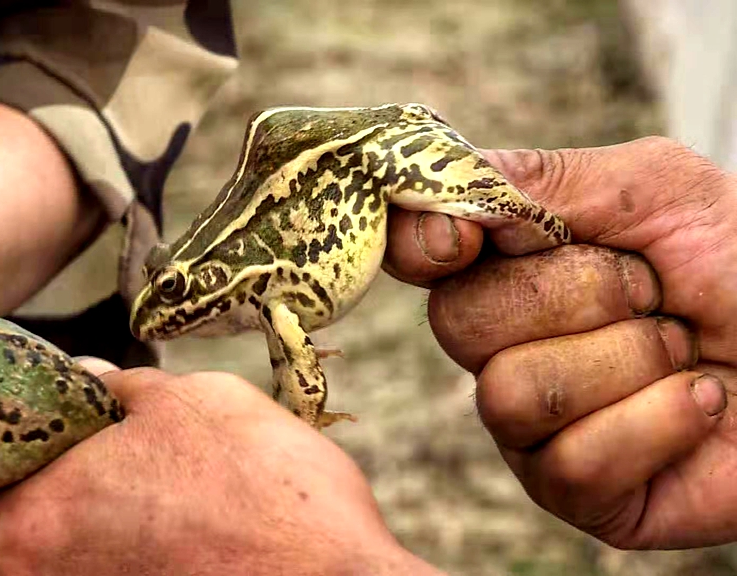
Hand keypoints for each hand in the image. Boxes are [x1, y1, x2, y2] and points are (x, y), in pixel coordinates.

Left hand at [0, 363, 442, 575]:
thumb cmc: (262, 492)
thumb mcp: (190, 402)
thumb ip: (119, 388)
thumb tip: (83, 377)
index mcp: (26, 518)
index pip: (10, 455)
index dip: (59, 426)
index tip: (100, 420)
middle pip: (41, 508)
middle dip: (88, 476)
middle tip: (152, 459)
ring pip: (82, 546)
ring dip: (118, 517)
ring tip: (182, 501)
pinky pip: (117, 569)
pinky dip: (140, 554)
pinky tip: (190, 539)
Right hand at [384, 136, 736, 548]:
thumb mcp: (656, 190)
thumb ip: (542, 181)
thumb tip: (432, 207)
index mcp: (510, 266)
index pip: (416, 252)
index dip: (422, 243)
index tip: (463, 240)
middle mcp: (504, 346)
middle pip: (459, 321)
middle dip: (577, 294)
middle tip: (650, 292)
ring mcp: (533, 425)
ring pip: (514, 394)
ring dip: (628, 359)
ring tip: (683, 351)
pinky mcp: (576, 492)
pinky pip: (572, 461)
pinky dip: (661, 420)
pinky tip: (701, 403)